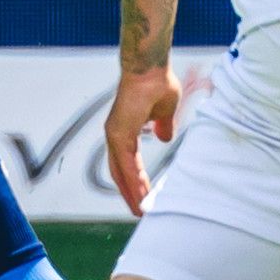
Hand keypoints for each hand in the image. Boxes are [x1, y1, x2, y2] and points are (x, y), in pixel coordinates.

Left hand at [104, 60, 183, 212]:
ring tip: (141, 210)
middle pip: (120, 172)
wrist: (150, 68)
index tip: (143, 197)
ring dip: (131, 192)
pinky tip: (141, 194)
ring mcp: (115, 134)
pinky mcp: (119, 133)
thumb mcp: (164, 111)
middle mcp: (115, 135)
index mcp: (124, 131)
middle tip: (139, 211)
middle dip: (129, 193)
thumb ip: (162, 126)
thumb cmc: (157, 83)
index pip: (126, 163)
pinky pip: (126, 163)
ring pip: (121, 172)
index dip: (134, 181)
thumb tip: (163, 138)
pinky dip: (133, 180)